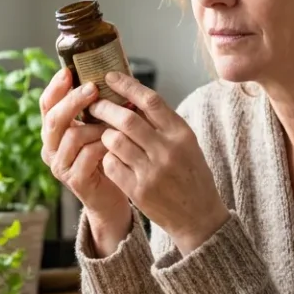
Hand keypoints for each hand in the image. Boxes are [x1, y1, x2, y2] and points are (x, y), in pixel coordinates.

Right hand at [39, 68, 132, 254]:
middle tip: (92, 88)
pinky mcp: (74, 180)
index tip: (68, 72)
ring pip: (72, 136)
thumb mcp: (97, 129)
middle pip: (54, 119)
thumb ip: (94, 109)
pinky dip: (103, 145)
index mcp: (53, 133)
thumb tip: (106, 74)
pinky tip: (114, 142)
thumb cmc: (107, 158)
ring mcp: (60, 166)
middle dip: (73, 101)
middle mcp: (50, 149)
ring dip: (95, 126)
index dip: (55, 87)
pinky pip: (87, 155)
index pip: (46, 105)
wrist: (111, 199)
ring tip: (113, 123)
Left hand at [88, 72, 229, 251]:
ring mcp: (152, 171)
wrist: (199, 216)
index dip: (127, 85)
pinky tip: (110, 158)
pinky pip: (111, 165)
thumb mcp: (186, 144)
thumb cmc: (191, 175)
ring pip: (114, 141)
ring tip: (104, 135)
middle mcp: (168, 150)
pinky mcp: (139, 190)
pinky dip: (107, 158)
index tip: (109, 77)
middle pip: (126, 119)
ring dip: (104, 135)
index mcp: (181, 133)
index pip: (150, 100)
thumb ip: (162, 124)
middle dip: (104, 108)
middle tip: (94, 105)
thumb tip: (131, 97)